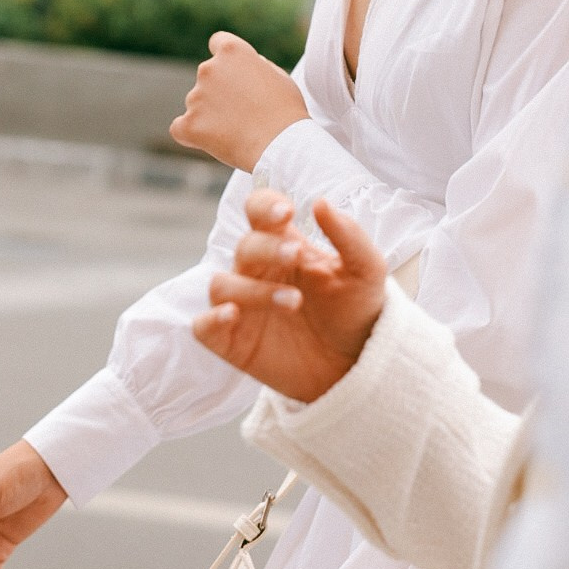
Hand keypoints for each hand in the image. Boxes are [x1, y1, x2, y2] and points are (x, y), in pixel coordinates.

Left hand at [170, 33, 308, 171]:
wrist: (282, 145)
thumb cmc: (286, 111)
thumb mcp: (278, 76)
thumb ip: (255, 67)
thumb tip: (242, 68)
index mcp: (232, 52)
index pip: (218, 42)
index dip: (225, 58)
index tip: (232, 71)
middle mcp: (208, 69)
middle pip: (208, 76)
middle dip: (220, 90)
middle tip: (243, 112)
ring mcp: (196, 97)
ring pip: (196, 103)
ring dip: (210, 114)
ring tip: (237, 131)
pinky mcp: (189, 124)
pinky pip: (180, 128)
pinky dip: (192, 134)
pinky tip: (210, 142)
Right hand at [192, 188, 386, 401]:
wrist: (355, 366)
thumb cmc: (356, 310)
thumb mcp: (366, 272)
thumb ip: (348, 235)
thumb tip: (320, 202)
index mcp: (285, 243)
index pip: (259, 210)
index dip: (265, 205)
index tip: (286, 212)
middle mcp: (258, 270)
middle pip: (244, 246)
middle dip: (267, 248)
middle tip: (296, 254)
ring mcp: (242, 305)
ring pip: (221, 284)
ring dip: (253, 290)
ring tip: (293, 301)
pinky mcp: (232, 340)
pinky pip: (203, 325)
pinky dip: (212, 319)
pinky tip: (233, 316)